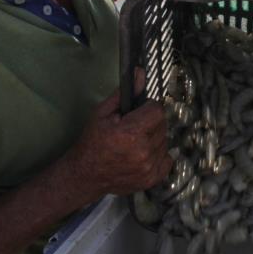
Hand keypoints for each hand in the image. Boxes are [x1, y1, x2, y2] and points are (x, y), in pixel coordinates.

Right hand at [67, 80, 171, 196]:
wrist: (86, 174)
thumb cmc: (91, 142)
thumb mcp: (102, 113)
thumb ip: (124, 94)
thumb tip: (140, 74)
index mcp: (130, 133)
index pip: (157, 111)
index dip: (149, 107)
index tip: (140, 110)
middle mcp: (143, 151)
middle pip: (162, 125)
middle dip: (151, 122)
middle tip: (134, 126)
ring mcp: (149, 167)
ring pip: (165, 141)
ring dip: (154, 138)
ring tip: (135, 142)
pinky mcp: (152, 178)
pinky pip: (167, 158)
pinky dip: (158, 154)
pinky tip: (142, 153)